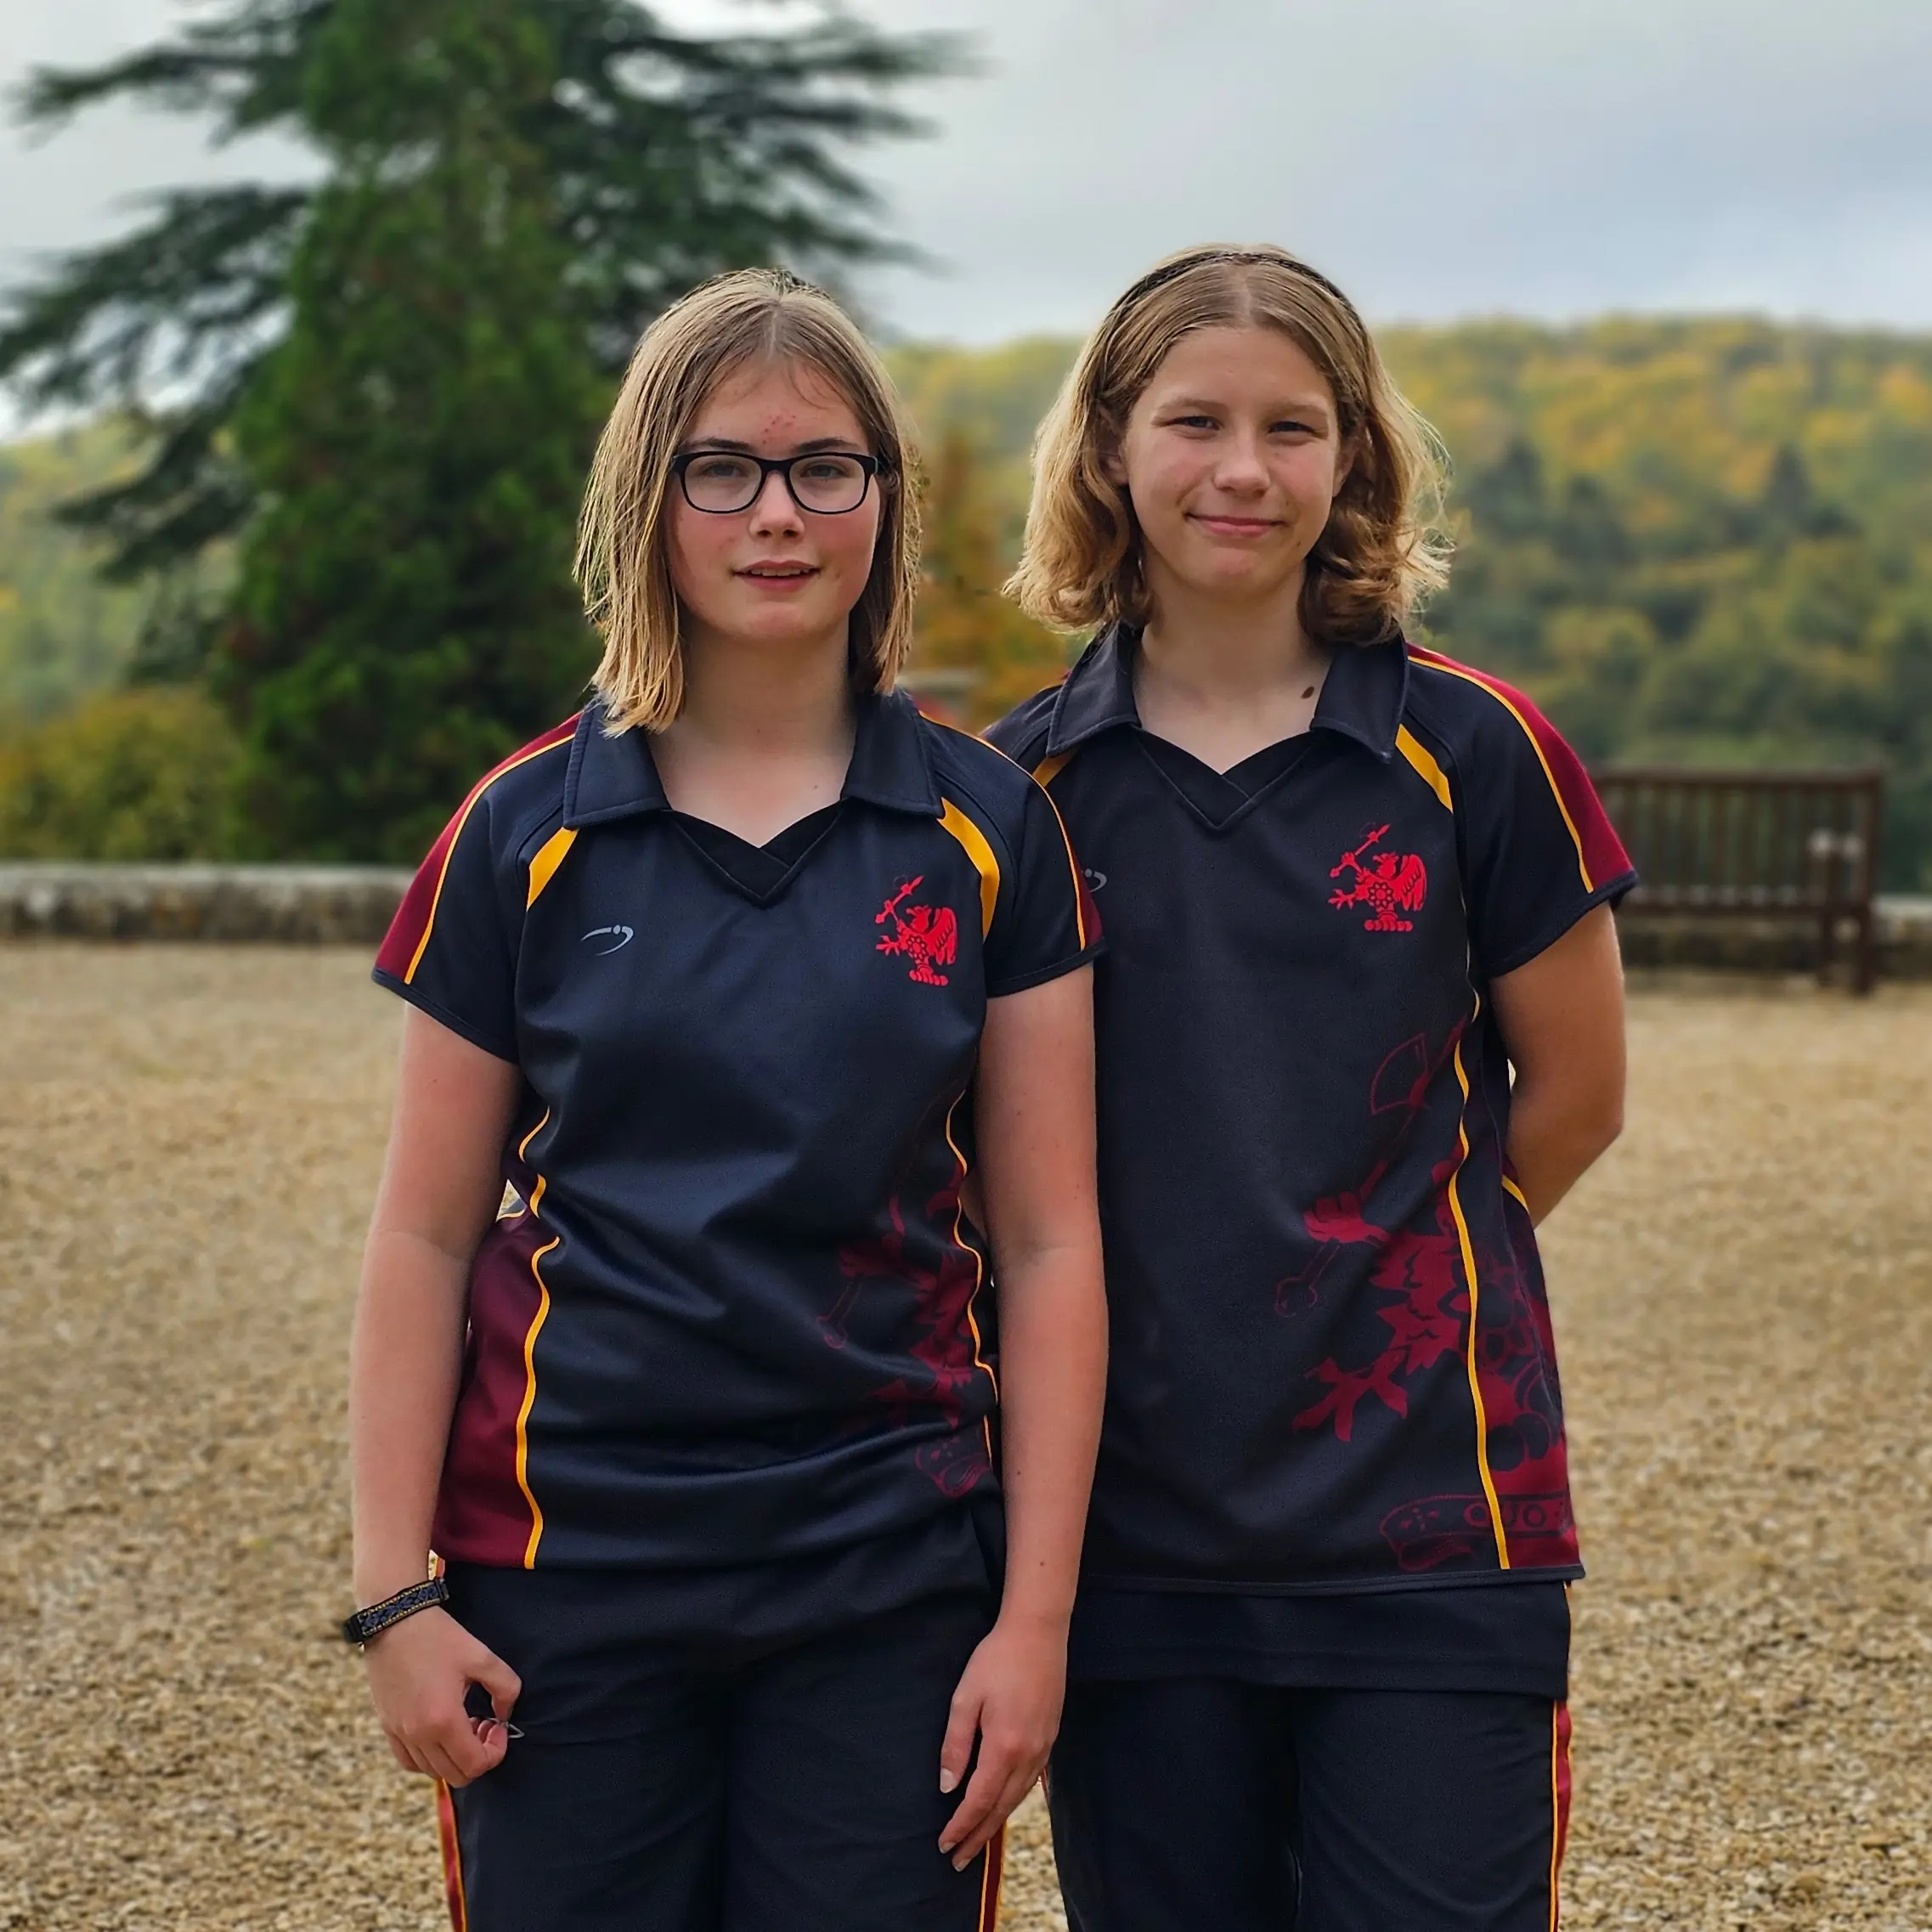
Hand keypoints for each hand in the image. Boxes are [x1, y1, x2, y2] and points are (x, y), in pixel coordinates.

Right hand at [362, 1606, 521, 1787]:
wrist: (394, 1620)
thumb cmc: (439, 1637)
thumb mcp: (482, 1657)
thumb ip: (506, 1688)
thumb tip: (505, 1715)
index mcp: (443, 1720)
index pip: (474, 1765)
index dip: (495, 1752)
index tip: (498, 1725)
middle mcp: (417, 1735)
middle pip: (455, 1775)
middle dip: (478, 1757)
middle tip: (485, 1725)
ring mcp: (399, 1733)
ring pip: (432, 1771)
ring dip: (454, 1756)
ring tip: (465, 1724)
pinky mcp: (387, 1726)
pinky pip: (409, 1761)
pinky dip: (429, 1757)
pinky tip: (440, 1731)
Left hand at [937, 1612, 1066, 1869]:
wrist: (1038, 1633)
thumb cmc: (996, 1660)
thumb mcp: (966, 1698)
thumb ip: (956, 1745)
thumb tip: (948, 1787)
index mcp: (1004, 1747)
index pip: (979, 1800)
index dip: (961, 1826)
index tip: (944, 1845)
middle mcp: (1028, 1755)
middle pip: (1001, 1808)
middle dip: (978, 1836)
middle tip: (958, 1860)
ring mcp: (1043, 1748)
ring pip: (1017, 1797)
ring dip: (996, 1822)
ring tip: (977, 1840)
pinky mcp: (1050, 1737)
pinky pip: (1030, 1782)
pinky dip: (1013, 1800)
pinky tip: (1003, 1804)